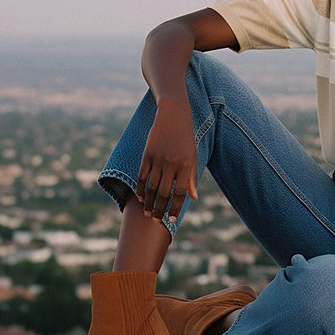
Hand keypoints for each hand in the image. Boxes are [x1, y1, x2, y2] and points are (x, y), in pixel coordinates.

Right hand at [136, 96, 197, 221]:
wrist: (173, 115)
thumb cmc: (186, 137)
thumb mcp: (192, 155)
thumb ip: (191, 177)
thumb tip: (193, 198)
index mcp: (186, 165)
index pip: (180, 192)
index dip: (175, 207)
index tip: (170, 219)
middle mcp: (172, 163)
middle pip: (164, 192)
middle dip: (160, 208)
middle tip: (156, 220)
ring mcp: (158, 158)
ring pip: (152, 186)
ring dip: (149, 202)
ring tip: (147, 213)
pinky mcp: (147, 154)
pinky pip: (143, 175)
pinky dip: (141, 188)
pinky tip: (140, 198)